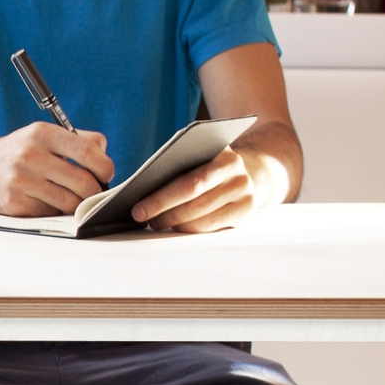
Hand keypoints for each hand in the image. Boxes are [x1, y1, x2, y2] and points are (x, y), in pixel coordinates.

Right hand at [0, 123, 114, 216]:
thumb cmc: (16, 153)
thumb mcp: (40, 135)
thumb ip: (76, 139)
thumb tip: (104, 154)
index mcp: (41, 133)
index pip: (88, 151)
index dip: (105, 167)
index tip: (106, 174)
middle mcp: (30, 154)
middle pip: (83, 182)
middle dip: (95, 192)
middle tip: (94, 194)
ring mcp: (20, 180)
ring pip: (69, 202)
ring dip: (77, 205)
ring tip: (73, 199)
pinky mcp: (13, 203)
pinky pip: (50, 213)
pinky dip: (56, 211)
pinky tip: (49, 203)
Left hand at [130, 147, 256, 232]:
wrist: (247, 174)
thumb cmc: (209, 164)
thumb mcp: (198, 155)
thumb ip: (178, 164)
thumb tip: (142, 189)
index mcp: (224, 157)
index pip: (189, 183)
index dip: (160, 199)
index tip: (137, 208)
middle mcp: (239, 177)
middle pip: (194, 202)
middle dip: (162, 212)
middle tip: (140, 217)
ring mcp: (244, 198)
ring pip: (201, 218)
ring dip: (173, 223)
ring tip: (153, 222)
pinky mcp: (245, 215)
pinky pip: (210, 227)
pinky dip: (188, 228)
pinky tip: (173, 226)